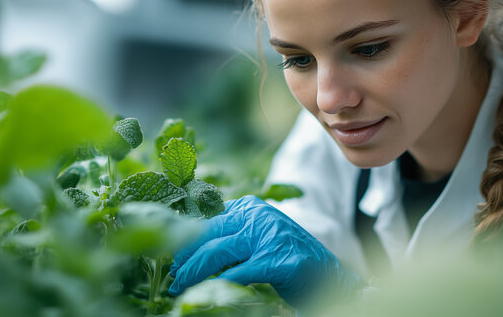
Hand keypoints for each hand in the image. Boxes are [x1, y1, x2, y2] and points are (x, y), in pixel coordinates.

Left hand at [168, 195, 359, 307]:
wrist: (330, 275)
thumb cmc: (286, 258)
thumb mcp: (256, 238)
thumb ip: (230, 235)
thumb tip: (191, 247)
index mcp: (250, 207)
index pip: (207, 217)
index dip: (185, 236)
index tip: (173, 255)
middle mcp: (258, 216)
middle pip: (207, 233)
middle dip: (185, 256)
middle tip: (173, 275)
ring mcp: (269, 236)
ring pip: (217, 251)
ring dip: (193, 273)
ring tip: (180, 287)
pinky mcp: (278, 261)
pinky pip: (237, 273)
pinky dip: (218, 285)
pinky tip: (204, 295)